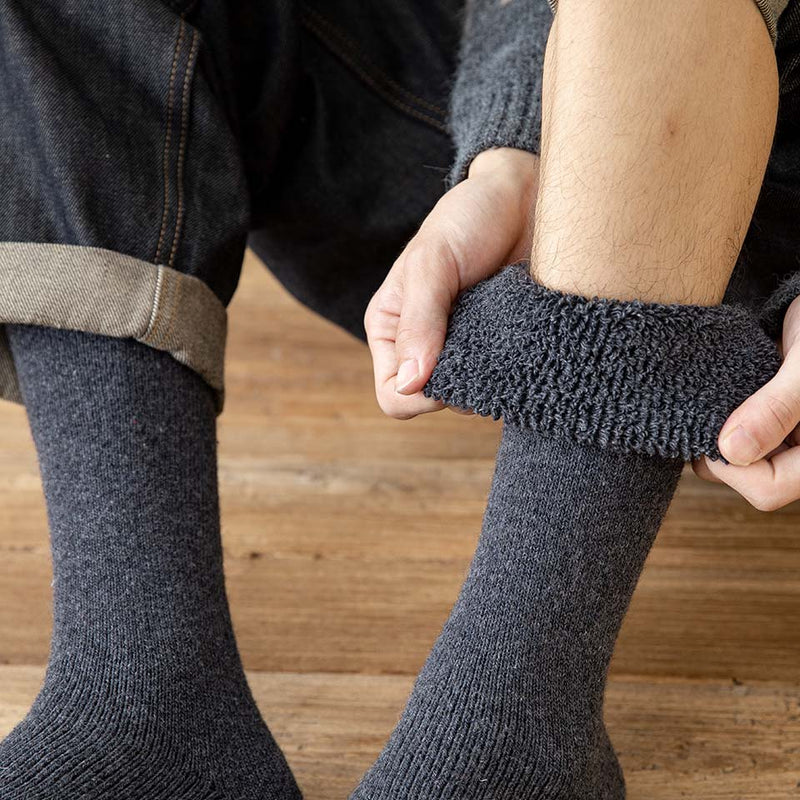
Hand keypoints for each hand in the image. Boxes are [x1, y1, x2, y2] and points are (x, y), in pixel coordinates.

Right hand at [364, 147, 538, 418]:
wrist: (524, 196)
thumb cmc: (468, 218)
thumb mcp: (433, 263)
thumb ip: (419, 322)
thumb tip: (411, 384)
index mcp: (392, 331)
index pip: (394, 396)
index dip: (420, 398)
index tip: (453, 373)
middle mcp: (426, 348)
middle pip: (435, 404)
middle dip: (461, 388)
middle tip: (488, 346)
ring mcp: (467, 351)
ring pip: (474, 399)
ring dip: (492, 379)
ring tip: (509, 337)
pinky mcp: (504, 348)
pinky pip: (507, 382)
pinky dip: (517, 372)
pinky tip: (526, 342)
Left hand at [693, 294, 799, 510]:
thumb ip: (776, 407)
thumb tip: (731, 451)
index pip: (767, 489)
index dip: (731, 468)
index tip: (713, 428)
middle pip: (745, 478)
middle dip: (719, 450)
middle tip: (710, 407)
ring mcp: (784, 436)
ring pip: (734, 456)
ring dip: (716, 432)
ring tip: (718, 396)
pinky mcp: (766, 417)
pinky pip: (733, 432)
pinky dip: (719, 417)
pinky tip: (717, 393)